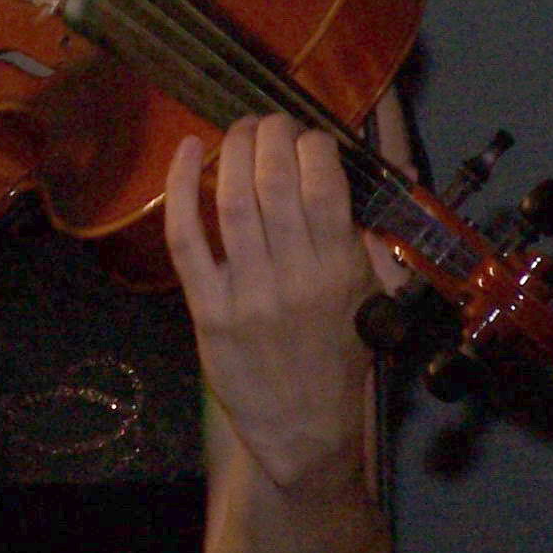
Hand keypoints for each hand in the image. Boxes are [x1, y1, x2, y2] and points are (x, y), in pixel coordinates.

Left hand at [164, 116, 380, 489]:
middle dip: (272, 135)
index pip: (324, 184)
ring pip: (232, 199)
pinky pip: (186, 237)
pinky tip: (186, 149)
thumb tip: (373, 172)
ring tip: (241, 129)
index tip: (309, 137)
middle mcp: (294, 277)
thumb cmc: (340, 356)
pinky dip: (179, 187)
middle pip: (274, 182)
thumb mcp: (372, 297)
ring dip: (233, 149)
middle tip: (271, 123)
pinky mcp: (207, 309)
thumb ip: (369, 237)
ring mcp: (246, 293)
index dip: (313, 144)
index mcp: (340, 271)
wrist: (304, 430)